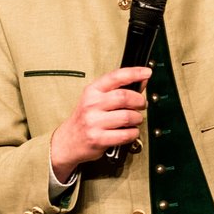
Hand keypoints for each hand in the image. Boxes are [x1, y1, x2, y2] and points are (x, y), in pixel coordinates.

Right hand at [49, 66, 153, 180]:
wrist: (67, 141)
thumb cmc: (85, 119)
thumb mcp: (96, 99)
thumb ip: (118, 89)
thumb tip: (142, 80)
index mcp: (92, 91)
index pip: (115, 77)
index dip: (134, 73)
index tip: (146, 72)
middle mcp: (92, 104)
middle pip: (124, 97)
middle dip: (139, 101)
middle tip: (142, 104)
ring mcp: (94, 122)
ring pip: (128, 117)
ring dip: (137, 118)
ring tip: (135, 120)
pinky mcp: (99, 139)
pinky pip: (126, 134)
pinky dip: (133, 133)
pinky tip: (130, 131)